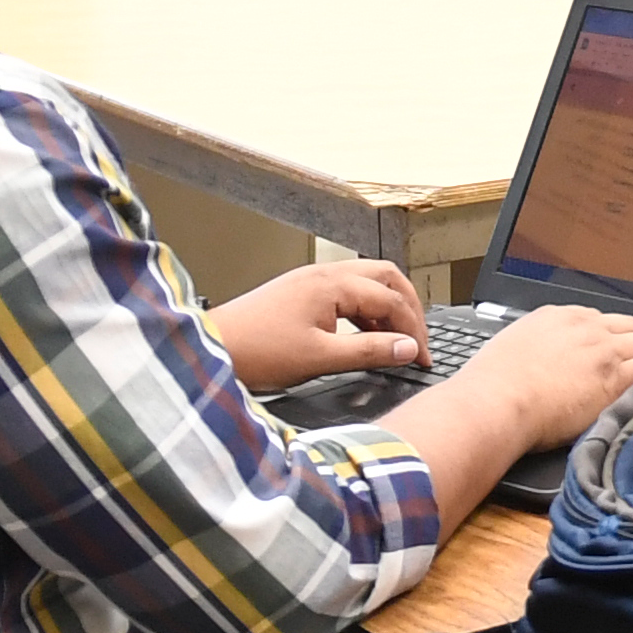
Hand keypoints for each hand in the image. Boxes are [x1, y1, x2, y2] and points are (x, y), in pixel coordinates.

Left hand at [207, 260, 427, 392]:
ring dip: (386, 309)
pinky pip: (346, 293)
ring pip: (366, 284)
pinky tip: (363, 336)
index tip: (421, 359)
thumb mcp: (321, 357)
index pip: (392, 300)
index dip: (413, 331)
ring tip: (395, 341)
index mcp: (333, 284)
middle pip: (386, 279)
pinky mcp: (300, 293)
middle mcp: (324, 274)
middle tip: (418, 341)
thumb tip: (407, 348)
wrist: (211, 349)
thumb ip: (370, 351)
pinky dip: (364, 312)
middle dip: (408, 308)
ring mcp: (311, 281)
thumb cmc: (256, 351)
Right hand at [452, 305, 632, 450]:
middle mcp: (586, 327)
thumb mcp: (512, 349)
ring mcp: (604, 350)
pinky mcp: (616, 377)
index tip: (622, 345)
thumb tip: (537, 361)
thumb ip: (534, 348)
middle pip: (629, 327)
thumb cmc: (493, 383)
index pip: (600, 320)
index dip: (617, 334)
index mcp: (559, 316)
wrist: (498, 399)